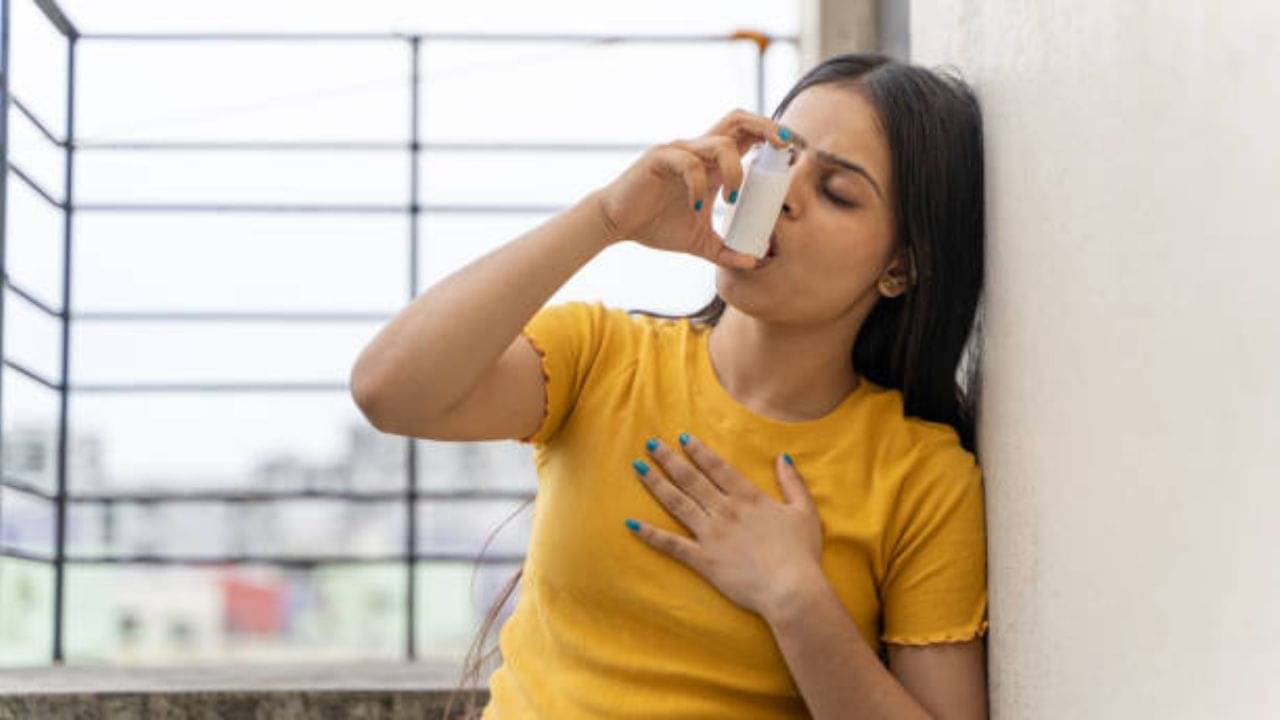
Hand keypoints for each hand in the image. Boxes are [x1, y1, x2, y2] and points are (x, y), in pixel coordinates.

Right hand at [592, 109, 793, 270]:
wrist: (616, 224)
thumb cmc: (655, 225)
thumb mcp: (700, 243)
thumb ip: (726, 250)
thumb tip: (755, 263)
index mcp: (711, 163)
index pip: (747, 136)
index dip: (772, 136)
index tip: (791, 152)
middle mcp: (698, 150)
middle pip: (738, 120)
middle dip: (766, 127)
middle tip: (783, 148)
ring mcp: (679, 151)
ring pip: (720, 142)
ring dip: (734, 170)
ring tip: (731, 200)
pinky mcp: (660, 158)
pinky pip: (689, 162)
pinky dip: (699, 183)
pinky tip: (697, 206)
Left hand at [625, 433, 826, 618]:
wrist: (791, 589)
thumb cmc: (801, 553)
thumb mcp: (805, 511)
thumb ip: (793, 482)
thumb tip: (783, 456)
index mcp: (748, 498)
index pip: (717, 467)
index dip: (699, 451)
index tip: (682, 437)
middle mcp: (725, 510)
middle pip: (691, 479)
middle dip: (669, 459)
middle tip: (650, 443)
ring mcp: (711, 534)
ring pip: (677, 503)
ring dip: (656, 484)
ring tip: (638, 467)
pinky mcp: (703, 559)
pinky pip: (671, 544)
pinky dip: (650, 534)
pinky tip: (631, 522)